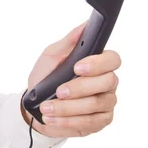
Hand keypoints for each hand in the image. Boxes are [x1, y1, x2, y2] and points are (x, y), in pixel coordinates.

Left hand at [22, 22, 120, 137]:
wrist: (34, 104)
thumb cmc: (45, 76)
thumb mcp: (52, 55)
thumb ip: (70, 41)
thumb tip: (85, 25)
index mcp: (98, 63)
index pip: (112, 59)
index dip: (98, 63)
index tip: (77, 67)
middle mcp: (106, 82)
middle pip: (107, 82)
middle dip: (80, 88)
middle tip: (59, 91)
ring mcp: (106, 103)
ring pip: (96, 104)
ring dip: (68, 107)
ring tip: (47, 107)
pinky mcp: (100, 121)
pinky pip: (89, 122)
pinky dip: (68, 120)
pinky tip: (52, 118)